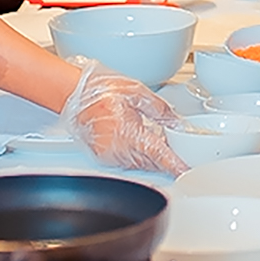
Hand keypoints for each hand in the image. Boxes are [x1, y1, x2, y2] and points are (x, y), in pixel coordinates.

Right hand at [58, 58, 186, 175]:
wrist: (73, 93)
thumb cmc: (99, 89)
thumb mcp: (136, 92)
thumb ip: (159, 109)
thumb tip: (175, 122)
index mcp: (128, 132)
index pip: (158, 154)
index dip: (174, 165)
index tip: (185, 171)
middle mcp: (117, 148)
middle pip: (150, 161)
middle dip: (165, 158)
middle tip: (177, 149)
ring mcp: (108, 155)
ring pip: (139, 164)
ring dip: (150, 156)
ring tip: (155, 139)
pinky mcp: (102, 157)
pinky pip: (126, 162)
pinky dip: (137, 155)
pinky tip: (138, 141)